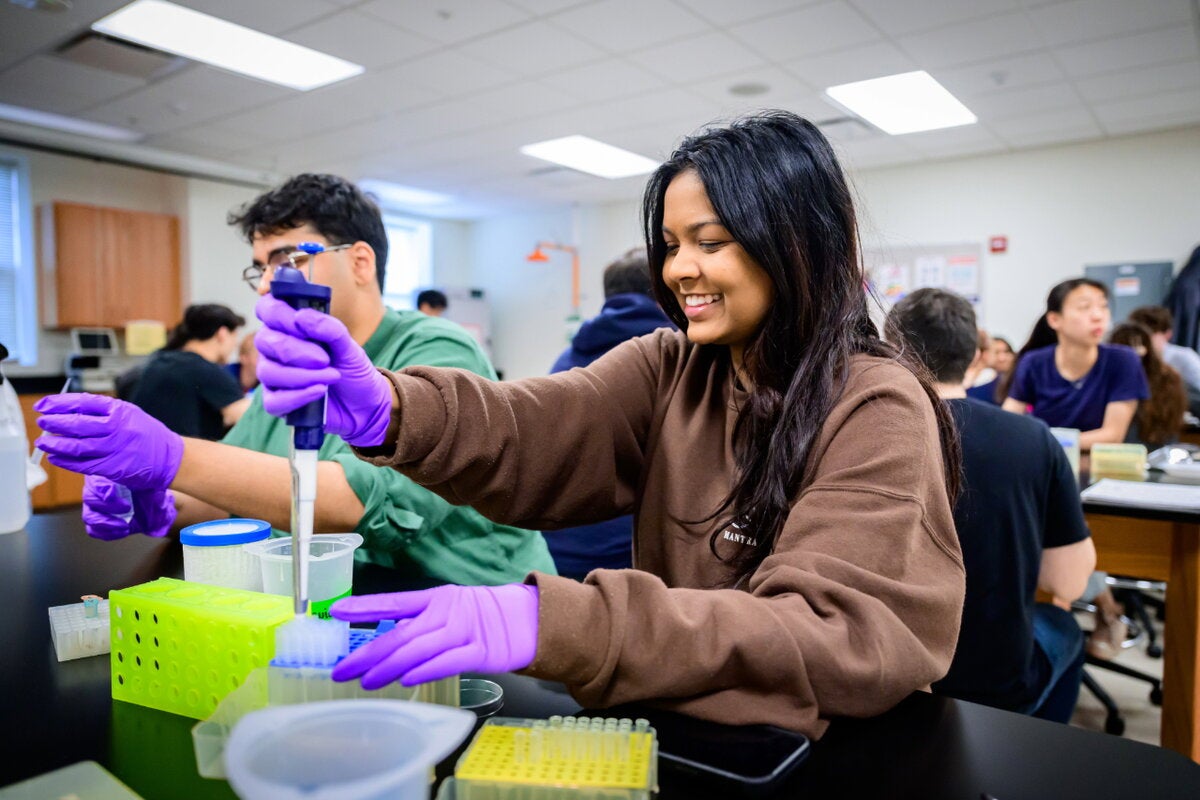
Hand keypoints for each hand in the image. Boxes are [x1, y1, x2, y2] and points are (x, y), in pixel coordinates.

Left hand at [34, 394, 182, 490]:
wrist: (170, 458)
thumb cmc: (148, 434)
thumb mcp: (130, 414)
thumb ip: (103, 411)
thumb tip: (70, 411)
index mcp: (119, 411)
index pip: (83, 402)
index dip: (59, 403)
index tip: (43, 405)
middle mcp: (116, 428)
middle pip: (77, 424)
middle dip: (54, 423)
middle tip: (41, 423)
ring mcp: (114, 449)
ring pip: (76, 446)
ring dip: (55, 444)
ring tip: (43, 442)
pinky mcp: (112, 468)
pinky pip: (83, 465)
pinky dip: (66, 462)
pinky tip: (56, 458)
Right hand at [82, 475, 175, 539]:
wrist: (156, 508)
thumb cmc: (153, 491)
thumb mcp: (154, 483)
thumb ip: (149, 482)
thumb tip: (150, 488)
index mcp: (109, 475)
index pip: (96, 479)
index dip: (102, 487)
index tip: (112, 493)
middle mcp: (99, 490)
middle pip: (90, 497)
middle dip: (108, 506)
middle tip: (127, 508)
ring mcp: (96, 507)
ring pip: (89, 516)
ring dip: (107, 523)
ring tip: (125, 526)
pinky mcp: (99, 522)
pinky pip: (93, 530)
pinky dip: (107, 533)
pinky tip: (122, 531)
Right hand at [254, 295, 392, 446]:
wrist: (365, 403)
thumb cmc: (351, 369)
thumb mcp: (348, 347)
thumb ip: (330, 329)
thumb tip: (302, 317)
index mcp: (290, 327)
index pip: (267, 309)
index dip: (279, 314)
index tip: (300, 323)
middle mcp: (276, 349)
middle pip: (264, 341)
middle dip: (294, 350)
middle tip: (324, 359)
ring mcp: (274, 377)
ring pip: (268, 372)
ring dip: (302, 375)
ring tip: (332, 377)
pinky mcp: (278, 403)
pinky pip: (273, 402)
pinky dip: (297, 396)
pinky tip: (320, 391)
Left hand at [330, 584, 538, 687]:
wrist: (528, 619)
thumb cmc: (483, 618)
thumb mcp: (450, 609)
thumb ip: (420, 621)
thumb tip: (383, 641)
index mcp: (437, 598)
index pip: (394, 601)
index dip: (364, 606)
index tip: (336, 611)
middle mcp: (447, 611)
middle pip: (401, 633)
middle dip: (367, 654)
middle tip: (341, 670)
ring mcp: (464, 630)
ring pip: (419, 649)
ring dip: (388, 667)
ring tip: (365, 682)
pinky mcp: (481, 651)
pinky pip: (448, 661)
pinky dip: (425, 671)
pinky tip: (405, 680)